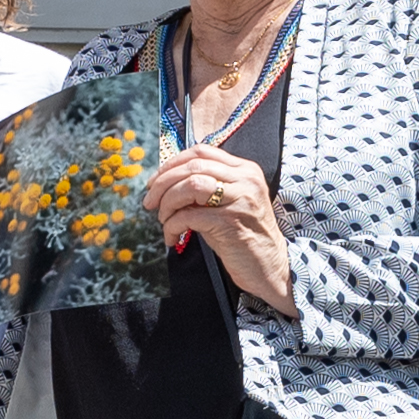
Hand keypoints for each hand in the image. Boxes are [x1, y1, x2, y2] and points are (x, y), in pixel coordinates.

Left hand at [144, 146, 294, 311]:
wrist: (269, 266)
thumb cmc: (242, 236)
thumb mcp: (227, 204)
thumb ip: (205, 188)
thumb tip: (165, 183)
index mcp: (244, 169)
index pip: (202, 152)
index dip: (172, 163)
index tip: (155, 181)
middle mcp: (245, 179)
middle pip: (193, 166)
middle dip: (163, 183)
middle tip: (149, 201)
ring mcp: (240, 198)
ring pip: (191, 184)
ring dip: (168, 202)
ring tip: (163, 219)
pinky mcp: (231, 221)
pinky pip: (189, 215)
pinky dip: (172, 225)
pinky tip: (171, 237)